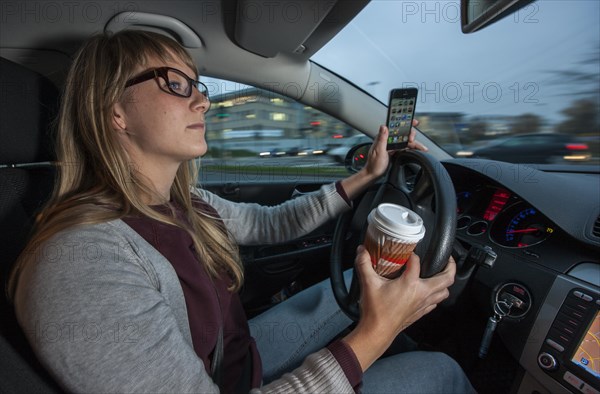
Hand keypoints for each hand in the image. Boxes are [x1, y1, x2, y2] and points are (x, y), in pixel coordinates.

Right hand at [343, 246, 454, 370]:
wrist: (377, 332)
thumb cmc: (375, 310)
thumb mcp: (368, 283)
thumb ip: (364, 264)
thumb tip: (362, 251)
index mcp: (411, 284)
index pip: (417, 261)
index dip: (412, 254)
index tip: (406, 251)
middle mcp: (422, 293)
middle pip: (446, 278)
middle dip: (450, 266)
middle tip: (447, 259)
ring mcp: (423, 304)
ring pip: (444, 292)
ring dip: (445, 282)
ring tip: (441, 274)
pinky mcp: (421, 312)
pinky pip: (436, 302)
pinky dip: (437, 295)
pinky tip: (430, 291)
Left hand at [362, 119, 427, 177]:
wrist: (373, 175)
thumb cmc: (374, 164)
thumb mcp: (378, 151)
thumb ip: (381, 139)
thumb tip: (384, 127)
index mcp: (383, 137)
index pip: (395, 126)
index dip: (405, 122)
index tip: (412, 121)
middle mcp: (388, 140)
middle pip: (403, 133)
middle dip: (410, 134)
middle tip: (412, 140)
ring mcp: (393, 145)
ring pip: (406, 141)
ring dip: (415, 143)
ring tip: (422, 148)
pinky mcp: (396, 151)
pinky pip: (406, 147)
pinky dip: (413, 149)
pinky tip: (418, 150)